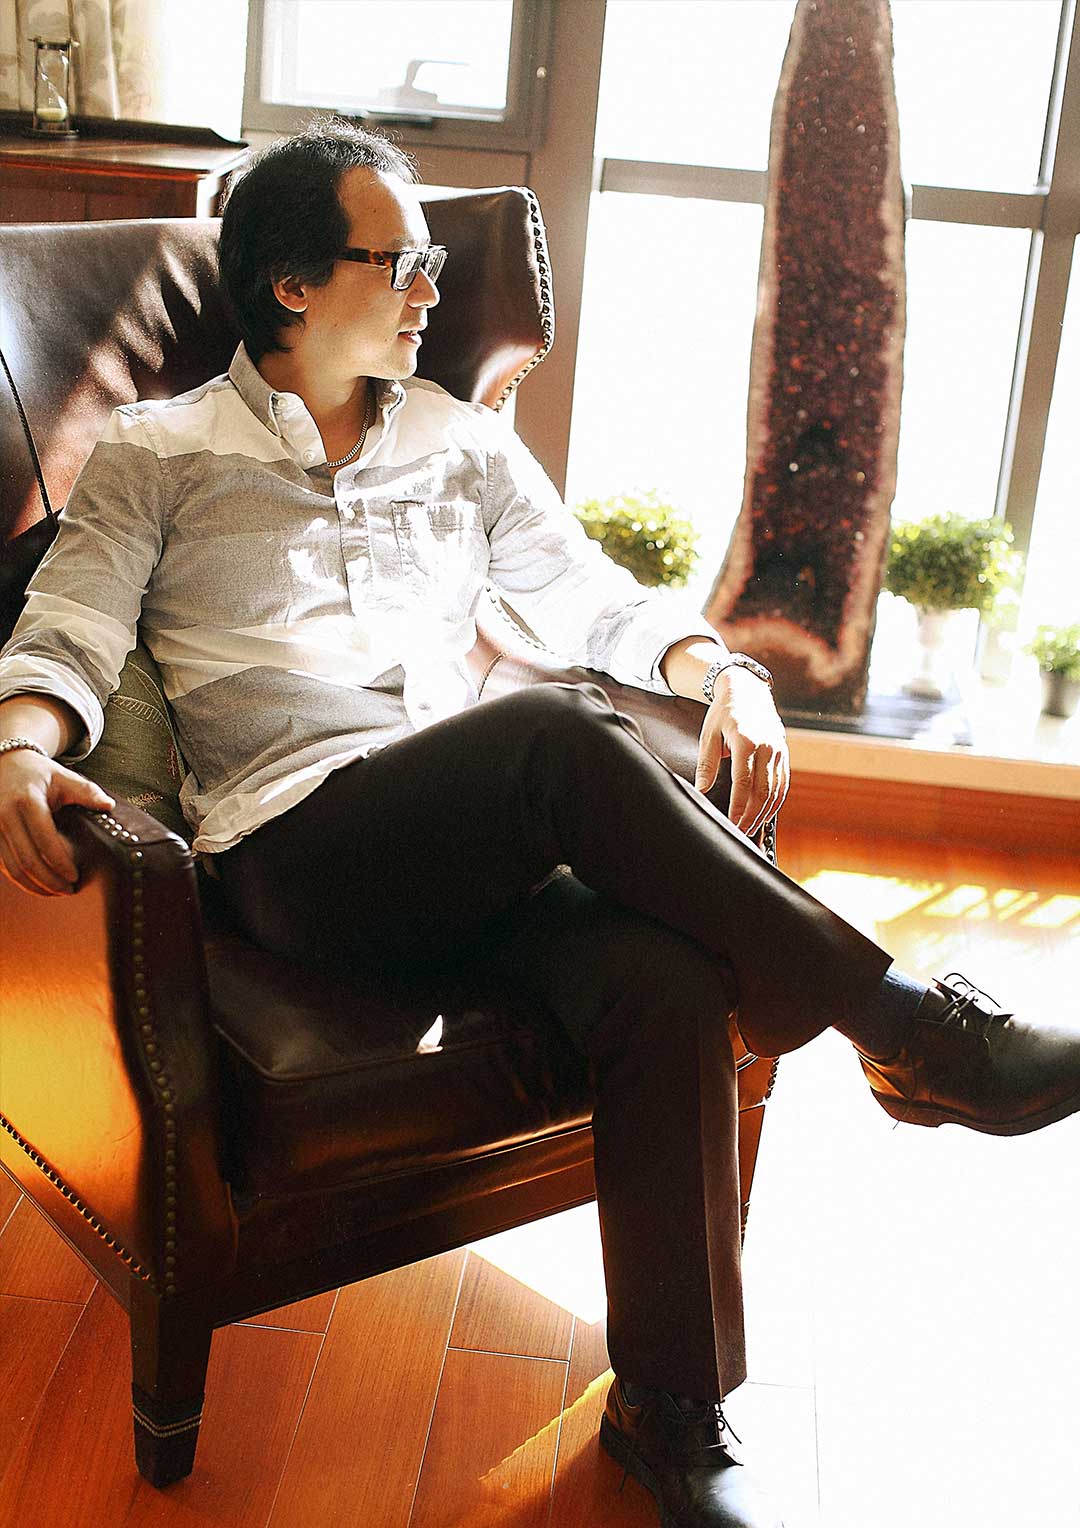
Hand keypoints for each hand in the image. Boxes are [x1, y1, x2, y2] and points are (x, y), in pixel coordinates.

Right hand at [0, 749, 113, 896]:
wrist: (6, 764)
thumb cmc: (38, 773)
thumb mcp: (63, 776)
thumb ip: (86, 791)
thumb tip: (108, 806)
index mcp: (27, 801)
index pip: (45, 841)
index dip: (60, 863)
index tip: (74, 876)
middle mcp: (5, 816)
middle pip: (28, 860)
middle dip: (49, 880)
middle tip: (68, 890)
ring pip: (13, 868)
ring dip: (34, 885)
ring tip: (55, 892)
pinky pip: (4, 865)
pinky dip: (21, 880)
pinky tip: (38, 885)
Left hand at [693, 667, 788, 836]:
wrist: (748, 690)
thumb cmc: (724, 713)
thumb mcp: (709, 734)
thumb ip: (706, 763)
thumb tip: (701, 789)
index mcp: (746, 741)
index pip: (743, 782)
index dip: (738, 806)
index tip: (731, 823)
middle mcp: (767, 747)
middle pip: (762, 791)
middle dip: (751, 816)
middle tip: (739, 832)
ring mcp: (778, 751)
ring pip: (775, 791)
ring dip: (763, 813)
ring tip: (750, 828)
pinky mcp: (784, 754)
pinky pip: (783, 783)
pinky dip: (776, 802)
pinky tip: (766, 814)